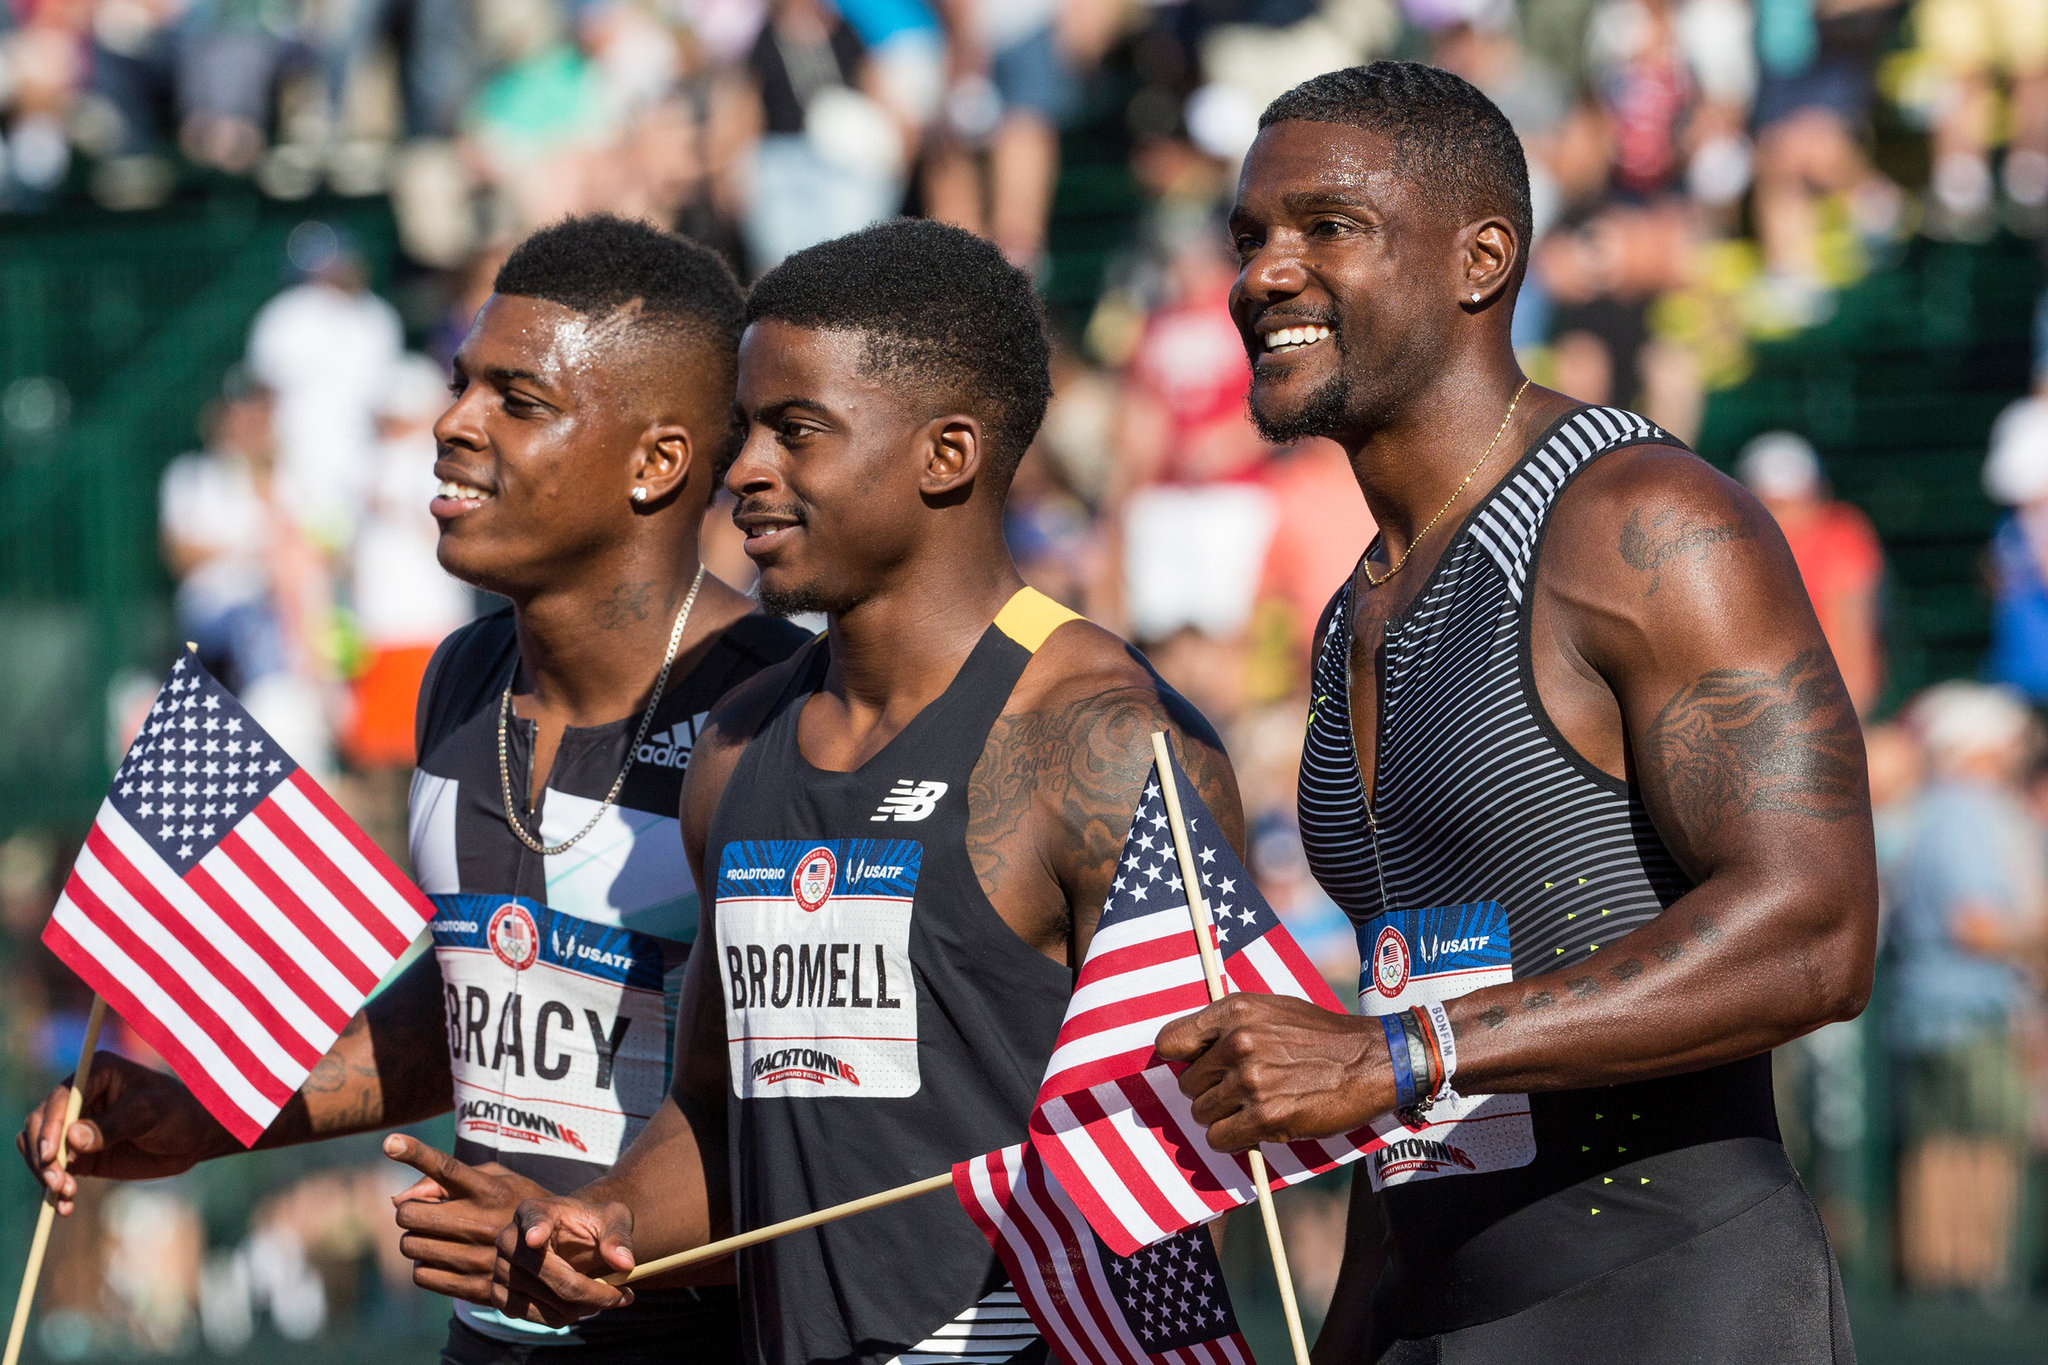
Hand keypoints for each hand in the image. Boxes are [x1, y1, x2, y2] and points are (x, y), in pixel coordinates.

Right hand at [15, 1053, 234, 1213]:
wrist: (193, 1136)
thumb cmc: (178, 1113)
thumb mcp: (151, 1114)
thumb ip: (114, 1125)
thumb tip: (72, 1138)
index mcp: (96, 1073)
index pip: (60, 1099)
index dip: (50, 1127)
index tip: (52, 1155)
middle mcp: (79, 1097)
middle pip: (40, 1125)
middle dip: (44, 1156)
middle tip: (59, 1183)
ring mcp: (75, 1126)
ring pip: (40, 1148)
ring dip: (45, 1173)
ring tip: (67, 1195)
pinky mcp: (79, 1153)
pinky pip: (54, 1169)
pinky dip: (54, 1187)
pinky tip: (65, 1205)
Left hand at [387, 1134, 549, 1303]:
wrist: (555, 1248)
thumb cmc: (513, 1202)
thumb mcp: (493, 1177)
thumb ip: (443, 1180)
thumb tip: (397, 1201)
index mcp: (490, 1189)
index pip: (447, 1168)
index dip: (416, 1153)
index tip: (390, 1142)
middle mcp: (484, 1222)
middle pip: (410, 1214)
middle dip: (410, 1212)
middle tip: (425, 1213)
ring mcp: (480, 1257)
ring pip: (411, 1246)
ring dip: (416, 1239)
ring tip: (439, 1236)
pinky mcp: (476, 1287)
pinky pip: (422, 1275)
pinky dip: (425, 1266)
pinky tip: (446, 1259)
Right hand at [492, 1194, 637, 1326]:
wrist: (572, 1239)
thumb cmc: (591, 1224)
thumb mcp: (613, 1219)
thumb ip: (618, 1237)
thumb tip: (625, 1264)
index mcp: (534, 1210)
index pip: (534, 1220)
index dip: (535, 1229)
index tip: (536, 1238)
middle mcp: (509, 1238)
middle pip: (546, 1273)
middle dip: (590, 1291)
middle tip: (622, 1296)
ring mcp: (499, 1268)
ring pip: (542, 1300)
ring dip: (579, 1308)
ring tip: (603, 1298)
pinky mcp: (499, 1295)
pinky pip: (531, 1316)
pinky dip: (560, 1318)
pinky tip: (579, 1307)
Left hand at [1155, 994, 1391, 1151]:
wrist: (1371, 1061)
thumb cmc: (1319, 1036)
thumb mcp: (1271, 1009)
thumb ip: (1228, 1024)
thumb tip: (1187, 1050)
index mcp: (1235, 1010)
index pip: (1169, 1041)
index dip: (1181, 1059)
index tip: (1197, 1067)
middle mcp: (1238, 1042)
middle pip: (1188, 1085)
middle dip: (1209, 1093)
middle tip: (1238, 1093)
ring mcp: (1251, 1080)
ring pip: (1202, 1114)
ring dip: (1222, 1119)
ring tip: (1252, 1108)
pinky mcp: (1266, 1116)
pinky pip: (1220, 1139)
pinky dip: (1233, 1140)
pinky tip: (1256, 1128)